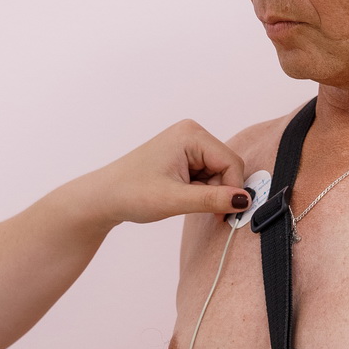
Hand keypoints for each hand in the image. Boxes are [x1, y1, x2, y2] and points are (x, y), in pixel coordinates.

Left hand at [80, 121, 249, 227]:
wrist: (104, 197)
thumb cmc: (131, 193)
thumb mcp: (175, 199)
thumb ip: (212, 199)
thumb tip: (244, 201)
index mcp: (191, 135)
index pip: (231, 162)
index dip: (232, 190)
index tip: (223, 214)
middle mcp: (191, 134)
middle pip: (227, 167)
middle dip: (219, 191)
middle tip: (198, 209)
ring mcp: (187, 144)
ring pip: (218, 174)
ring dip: (208, 192)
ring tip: (182, 200)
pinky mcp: (183, 156)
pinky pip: (207, 175)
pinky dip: (200, 191)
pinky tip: (181, 196)